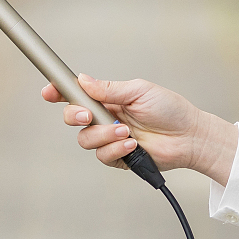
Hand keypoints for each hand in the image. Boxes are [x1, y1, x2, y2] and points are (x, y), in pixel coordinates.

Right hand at [40, 75, 238, 184]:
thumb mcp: (139, 91)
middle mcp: (105, 118)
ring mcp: (110, 138)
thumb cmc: (169, 109)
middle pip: (73, 118)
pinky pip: (102, 156)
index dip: (59, 92)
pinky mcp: (118, 157)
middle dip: (75, 115)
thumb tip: (83, 80)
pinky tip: (132, 143)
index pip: (76, 94)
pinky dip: (116, 149)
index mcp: (108, 98)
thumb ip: (110, 88)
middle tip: (89, 114)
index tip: (48, 91)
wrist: (189, 136)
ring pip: (86, 139)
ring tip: (127, 131)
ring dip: (104, 135)